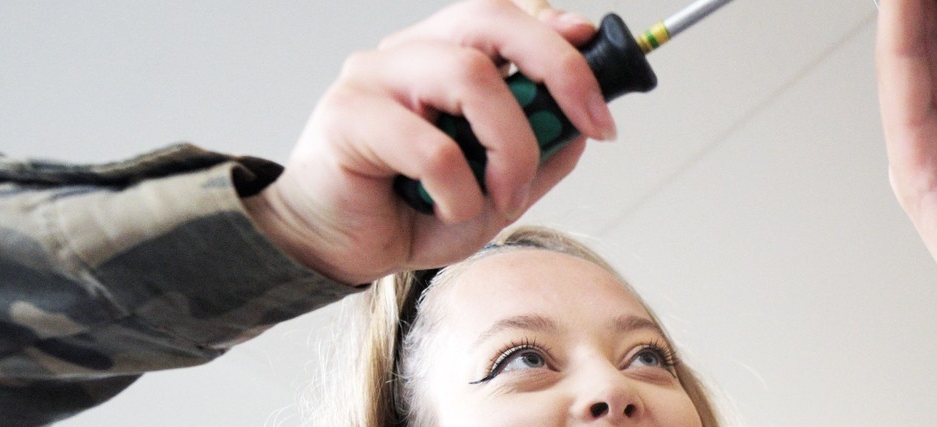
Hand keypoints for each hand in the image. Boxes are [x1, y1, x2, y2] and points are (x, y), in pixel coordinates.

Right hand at [245, 0, 611, 283]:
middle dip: (560, 67)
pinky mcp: (345, 116)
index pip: (509, 16)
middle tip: (593, 124)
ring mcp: (374, 77)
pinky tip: (449, 210)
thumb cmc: (409, 211)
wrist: (333, 250)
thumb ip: (541, 154)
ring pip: (471, 76)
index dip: (560, 36)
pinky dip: (460, 188)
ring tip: (507, 195)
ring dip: (512, 146)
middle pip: (493, 19)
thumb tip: (585, 125)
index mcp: (447, 55)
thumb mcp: (498, 190)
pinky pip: (431, 145)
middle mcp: (411, 54)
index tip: (603, 79)